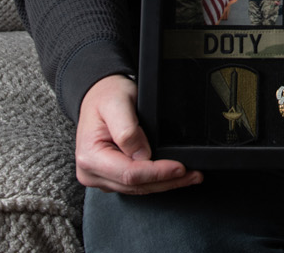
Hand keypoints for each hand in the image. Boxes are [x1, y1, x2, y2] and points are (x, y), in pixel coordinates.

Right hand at [75, 74, 201, 193]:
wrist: (98, 94)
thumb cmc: (105, 96)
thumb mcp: (116, 103)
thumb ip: (127, 130)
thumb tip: (142, 154)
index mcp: (90, 157)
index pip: (129, 174)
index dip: (157, 173)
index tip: (179, 167)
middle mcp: (92, 172)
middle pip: (135, 186)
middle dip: (167, 181)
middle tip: (193, 174)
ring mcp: (100, 177)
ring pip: (138, 189)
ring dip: (165, 183)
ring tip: (190, 176)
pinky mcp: (110, 177)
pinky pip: (136, 185)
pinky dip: (156, 181)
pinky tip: (172, 176)